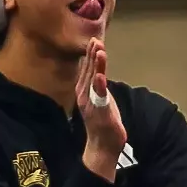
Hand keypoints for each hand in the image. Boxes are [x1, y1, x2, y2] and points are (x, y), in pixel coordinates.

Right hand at [75, 38, 126, 180]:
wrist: (103, 145)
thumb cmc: (102, 121)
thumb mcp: (99, 98)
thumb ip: (97, 84)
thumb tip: (97, 70)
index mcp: (84, 90)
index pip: (88, 69)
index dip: (91, 55)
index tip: (94, 40)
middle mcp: (84, 95)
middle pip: (89, 71)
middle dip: (93, 56)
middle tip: (96, 40)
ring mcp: (90, 104)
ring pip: (93, 81)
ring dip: (96, 66)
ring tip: (99, 51)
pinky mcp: (99, 112)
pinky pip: (98, 97)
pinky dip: (99, 86)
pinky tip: (101, 76)